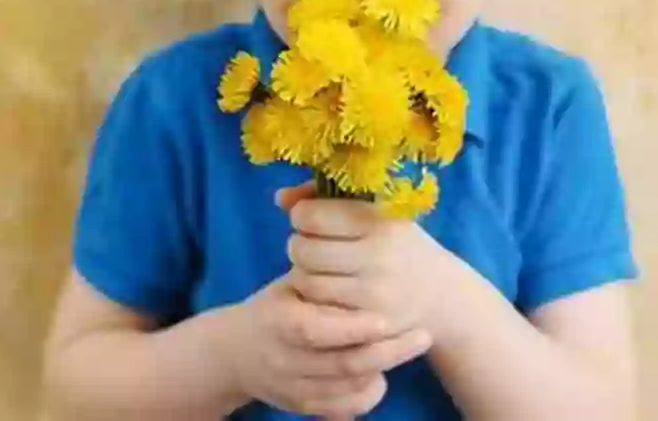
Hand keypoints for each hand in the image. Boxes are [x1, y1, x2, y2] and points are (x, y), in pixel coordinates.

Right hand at [218, 272, 432, 416]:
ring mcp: (293, 388)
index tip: (384, 317)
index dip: (353, 328)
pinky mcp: (301, 406)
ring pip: (346, 390)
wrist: (234, 353)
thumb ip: (319, 278)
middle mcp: (285, 360)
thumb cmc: (274, 307)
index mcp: (280, 323)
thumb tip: (360, 253)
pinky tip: (384, 377)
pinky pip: (340, 408)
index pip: (318, 330)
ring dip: (383, 371)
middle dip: (387, 351)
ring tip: (411, 346)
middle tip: (423, 335)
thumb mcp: (289, 286)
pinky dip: (366, 396)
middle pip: (342, 364)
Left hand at [278, 182, 458, 342]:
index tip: (310, 219)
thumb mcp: (375, 212)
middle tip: (312, 246)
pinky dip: (314, 300)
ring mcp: (373, 294)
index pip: (314, 215)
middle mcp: (378, 257)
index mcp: (380, 221)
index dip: (302, 215)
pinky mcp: (368, 324)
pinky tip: (327, 292)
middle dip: (299, 245)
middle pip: (304, 250)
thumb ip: (326, 198)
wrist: (441, 295)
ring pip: (306, 282)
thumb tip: (280, 198)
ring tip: (319, 268)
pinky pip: (319, 310)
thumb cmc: (398, 244)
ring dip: (302, 273)